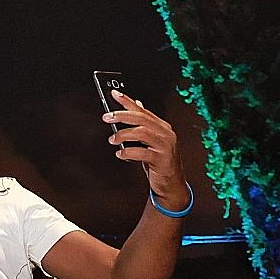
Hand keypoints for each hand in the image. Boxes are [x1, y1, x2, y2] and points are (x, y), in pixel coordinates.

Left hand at [104, 90, 187, 208]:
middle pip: (141, 119)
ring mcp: (165, 147)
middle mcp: (165, 134)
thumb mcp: (152, 141)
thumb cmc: (160, 162)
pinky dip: (128, 152)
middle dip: (122, 115)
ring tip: (112, 139)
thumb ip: (145, 124)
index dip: (128, 101)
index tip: (114, 94)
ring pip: (142, 132)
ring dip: (123, 134)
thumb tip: (136, 104)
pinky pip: (142, 153)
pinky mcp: (162, 160)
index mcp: (162, 127)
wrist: (172, 185)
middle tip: (107, 117)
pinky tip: (120, 153)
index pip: (142, 110)